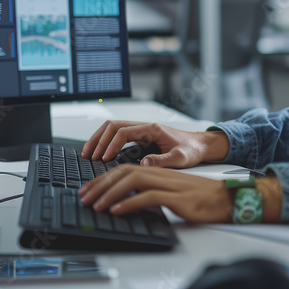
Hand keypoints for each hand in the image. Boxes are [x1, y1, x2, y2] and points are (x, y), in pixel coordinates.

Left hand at [77, 165, 231, 221]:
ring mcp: (170, 185)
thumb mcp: (172, 193)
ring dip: (111, 193)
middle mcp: (161, 174)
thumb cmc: (202, 198)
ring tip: (96, 205)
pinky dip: (130, 203)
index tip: (89, 190)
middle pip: (124, 172)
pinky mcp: (178, 198)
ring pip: (133, 181)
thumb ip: (152, 193)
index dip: (104, 179)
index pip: (125, 170)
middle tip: (84, 197)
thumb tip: (128, 204)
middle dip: (101, 184)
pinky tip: (118, 211)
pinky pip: (149, 197)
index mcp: (158, 171)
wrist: (228, 198)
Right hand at [80, 120, 228, 168]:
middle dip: (99, 139)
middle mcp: (145, 126)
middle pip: (113, 125)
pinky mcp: (140, 136)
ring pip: (113, 128)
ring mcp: (141, 130)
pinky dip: (106, 141)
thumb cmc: (191, 150)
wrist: (200, 145)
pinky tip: (100, 153)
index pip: (124, 132)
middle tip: (89, 155)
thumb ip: (163, 160)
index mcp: (152, 129)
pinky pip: (118, 135)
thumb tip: (144, 163)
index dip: (112, 145)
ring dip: (99, 139)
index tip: (104, 158)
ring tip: (88, 153)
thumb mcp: (180, 158)